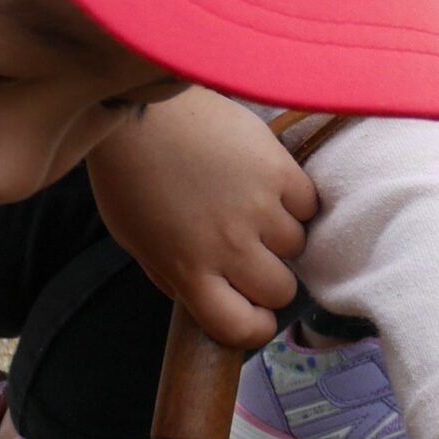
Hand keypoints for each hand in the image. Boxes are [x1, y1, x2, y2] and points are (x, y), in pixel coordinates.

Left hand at [86, 89, 317, 348]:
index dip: (254, 328)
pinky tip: (270, 186)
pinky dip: (295, 200)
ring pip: (297, 245)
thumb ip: (171, 276)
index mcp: (188, 271)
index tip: (256, 316)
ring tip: (255, 209)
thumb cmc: (130, 175)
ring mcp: (256, 208)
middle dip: (269, 280)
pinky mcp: (277, 170)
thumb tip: (204, 300)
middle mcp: (228, 246)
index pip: (240, 328)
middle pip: (279, 290)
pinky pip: (308, 204)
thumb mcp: (136, 241)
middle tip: (255, 254)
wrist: (139, 109)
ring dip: (281, 234)